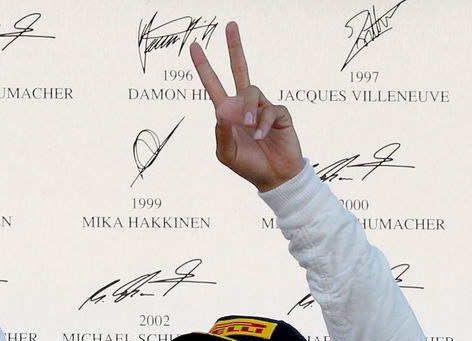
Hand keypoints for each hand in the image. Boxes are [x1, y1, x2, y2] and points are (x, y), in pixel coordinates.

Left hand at [191, 22, 303, 190]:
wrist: (274, 178)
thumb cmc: (248, 165)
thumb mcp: (225, 153)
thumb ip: (220, 133)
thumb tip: (220, 109)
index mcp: (228, 113)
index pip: (214, 85)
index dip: (204, 67)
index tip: (195, 46)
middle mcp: (245, 106)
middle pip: (239, 70)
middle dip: (234, 48)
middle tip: (230, 25)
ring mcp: (263, 108)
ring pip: (252, 92)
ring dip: (248, 110)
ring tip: (248, 128)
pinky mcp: (280, 115)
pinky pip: (270, 110)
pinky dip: (263, 123)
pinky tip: (261, 137)